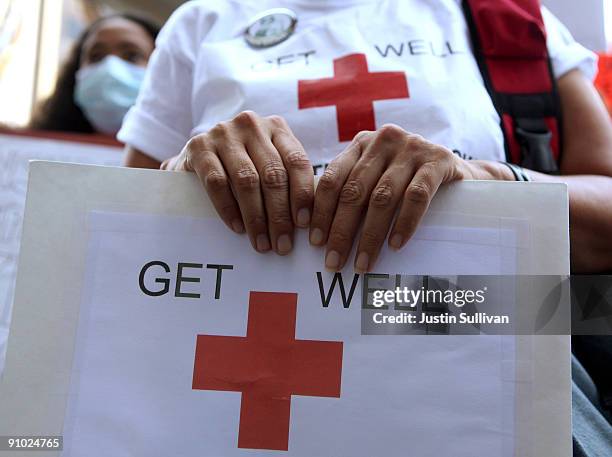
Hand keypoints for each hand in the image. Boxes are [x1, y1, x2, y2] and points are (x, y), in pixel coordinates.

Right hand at [162, 111, 313, 254]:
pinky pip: (217, 182)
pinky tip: (238, 227)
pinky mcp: (198, 147)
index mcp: (276, 127)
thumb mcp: (266, 161)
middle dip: (280, 214)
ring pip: (247, 180)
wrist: (197, 152)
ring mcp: (223, 133)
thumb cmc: (242, 163)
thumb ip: (285, 178)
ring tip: (261, 242)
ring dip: (256, 217)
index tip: (303, 224)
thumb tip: (307, 221)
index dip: (302, 195)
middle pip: (273, 174)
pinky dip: (229, 208)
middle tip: (282, 244)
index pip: (297, 162)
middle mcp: (251, 125)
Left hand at [309, 124, 506, 272]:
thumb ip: (353, 191)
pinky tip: (395, 245)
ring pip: (382, 197)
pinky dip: (404, 223)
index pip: (332, 179)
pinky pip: (416, 196)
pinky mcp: (439, 159)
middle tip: (334, 262)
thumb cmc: (409, 182)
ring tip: (362, 263)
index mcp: (362, 144)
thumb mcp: (378, 178)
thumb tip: (320, 236)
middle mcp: (383, 140)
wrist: (461, 174)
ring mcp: (412, 147)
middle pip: (354, 191)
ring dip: (370, 235)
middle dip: (341, 231)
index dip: (321, 212)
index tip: (315, 243)